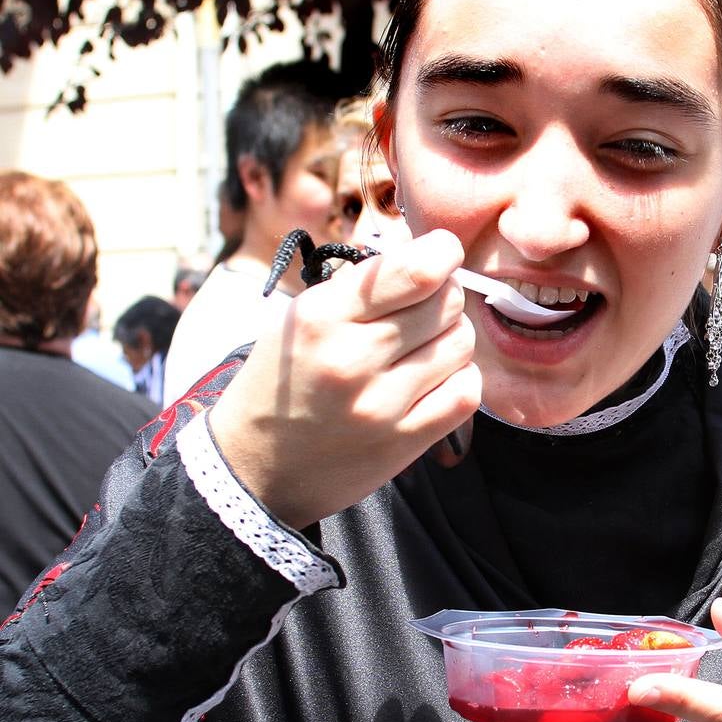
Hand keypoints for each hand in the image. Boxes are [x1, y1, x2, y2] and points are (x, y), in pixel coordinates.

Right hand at [209, 230, 481, 527]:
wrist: (256, 469)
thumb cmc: (281, 384)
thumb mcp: (299, 319)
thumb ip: (361, 286)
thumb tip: (430, 255)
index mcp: (320, 317)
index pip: (414, 269)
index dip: (442, 252)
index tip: (442, 253)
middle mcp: (352, 359)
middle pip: (446, 303)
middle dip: (443, 295)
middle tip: (423, 307)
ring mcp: (381, 406)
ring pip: (461, 344)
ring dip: (451, 337)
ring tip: (423, 346)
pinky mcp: (404, 442)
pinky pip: (466, 393)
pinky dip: (459, 378)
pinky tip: (435, 378)